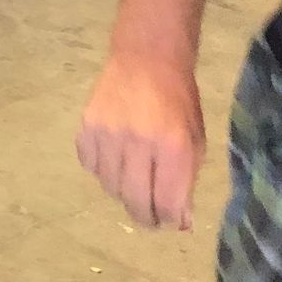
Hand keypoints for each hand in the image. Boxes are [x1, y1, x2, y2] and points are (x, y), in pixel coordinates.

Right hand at [77, 51, 205, 229]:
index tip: (169, 222)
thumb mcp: (195, 140)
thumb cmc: (178, 101)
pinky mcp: (86, 125)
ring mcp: (108, 133)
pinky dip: (101, 171)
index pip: (165, 202)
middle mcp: (138, 142)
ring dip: (122, 192)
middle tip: (149, 217)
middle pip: (134, 199)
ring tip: (132, 182)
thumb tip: (178, 221)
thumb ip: (186, 181)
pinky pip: (89, 164)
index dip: (168, 220)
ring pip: (109, 186)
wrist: (145, 59)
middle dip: (144, 216)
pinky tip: (113, 161)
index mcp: (173, 146)